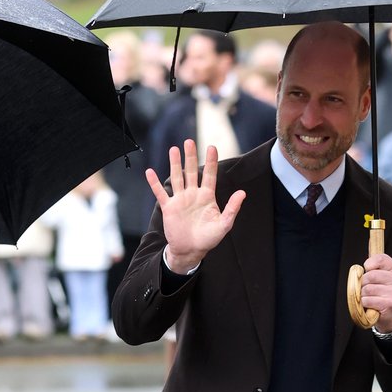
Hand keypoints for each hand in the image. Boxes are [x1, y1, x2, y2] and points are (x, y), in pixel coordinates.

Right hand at [146, 140, 245, 273]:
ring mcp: (180, 200)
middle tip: (189, 141)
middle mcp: (193, 195)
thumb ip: (232, 208)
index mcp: (207, 196)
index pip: (210, 175)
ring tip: (173, 149)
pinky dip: (154, 183)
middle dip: (191, 156)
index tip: (212, 147)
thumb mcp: (224, 225)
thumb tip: (242, 193)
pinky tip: (149, 172)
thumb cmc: (208, 239)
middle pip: (192, 171)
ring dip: (174, 164)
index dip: (211, 161)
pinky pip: (160, 193)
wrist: (190, 250)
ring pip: (177, 177)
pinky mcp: (169, 208)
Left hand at [360, 252, 391, 330]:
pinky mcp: (391, 303)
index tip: (368, 272)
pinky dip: (364, 304)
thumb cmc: (379, 292)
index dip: (368, 265)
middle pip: (370, 275)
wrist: (388, 314)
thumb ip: (371, 268)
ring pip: (367, 289)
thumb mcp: (378, 276)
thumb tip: (357, 271)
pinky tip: (371, 305)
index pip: (379, 259)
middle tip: (368, 290)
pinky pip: (367, 300)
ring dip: (363, 295)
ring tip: (370, 298)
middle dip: (363, 284)